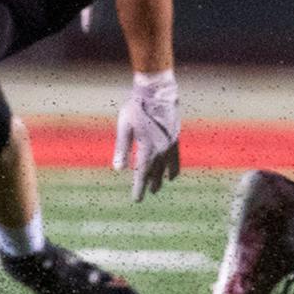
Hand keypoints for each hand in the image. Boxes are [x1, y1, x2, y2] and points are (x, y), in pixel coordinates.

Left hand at [113, 72, 180, 201]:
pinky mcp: (175, 139)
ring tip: (156, 189)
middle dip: (149, 184)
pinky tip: (172, 175)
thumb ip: (122, 148)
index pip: (142, 174)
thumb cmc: (137, 108)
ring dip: (161, 179)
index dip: (138, 188)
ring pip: (166, 168)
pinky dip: (173, 169)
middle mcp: (161, 150)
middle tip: (145, 195)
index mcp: (147, 148)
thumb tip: (118, 169)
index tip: (136, 200)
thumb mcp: (124, 126)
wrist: (158, 93)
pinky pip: (176, 160)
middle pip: (155, 173)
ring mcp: (170, 145)